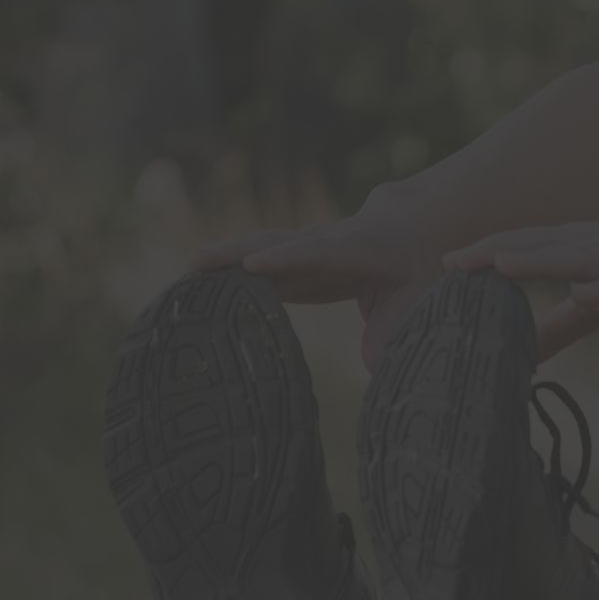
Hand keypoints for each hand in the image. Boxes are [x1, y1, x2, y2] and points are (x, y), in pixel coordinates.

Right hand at [188, 182, 439, 373]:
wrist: (409, 231)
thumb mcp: (415, 304)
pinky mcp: (289, 260)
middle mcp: (324, 242)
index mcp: (357, 249)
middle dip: (236, 252)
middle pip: (275, 243)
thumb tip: (371, 368)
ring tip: (183, 275)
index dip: (287, 258)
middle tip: (194, 263)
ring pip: (258, 249)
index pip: (317, 253)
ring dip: (221, 261)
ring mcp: (303, 248)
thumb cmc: (414, 271)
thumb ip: (391, 336)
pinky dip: (227, 274)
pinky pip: (255, 265)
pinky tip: (195, 288)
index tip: (256, 265)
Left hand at [441, 195, 598, 363]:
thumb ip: (563, 325)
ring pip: (584, 256)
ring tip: (502, 263)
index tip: (440, 268)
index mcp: (585, 252)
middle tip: (451, 262)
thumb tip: (518, 353)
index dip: (485, 258)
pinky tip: (591, 292)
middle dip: (498, 252)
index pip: (528, 250)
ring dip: (543, 258)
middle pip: (544, 245)